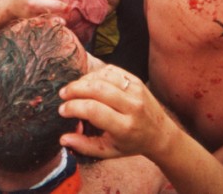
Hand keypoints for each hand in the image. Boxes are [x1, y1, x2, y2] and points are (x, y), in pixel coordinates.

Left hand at [1, 0, 66, 17]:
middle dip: (58, 1)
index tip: (65, 10)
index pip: (57, 5)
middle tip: (52, 4)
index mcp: (33, 4)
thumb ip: (50, 20)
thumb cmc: (23, 13)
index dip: (64, 8)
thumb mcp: (35, 19)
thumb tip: (64, 22)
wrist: (8, 2)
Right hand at [59, 65, 176, 158]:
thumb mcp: (108, 151)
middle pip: (97, 89)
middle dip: (74, 89)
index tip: (62, 110)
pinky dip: (96, 74)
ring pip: (103, 77)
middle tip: (63, 94)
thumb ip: (84, 146)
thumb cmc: (130, 144)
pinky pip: (111, 70)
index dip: (73, 107)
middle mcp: (132, 107)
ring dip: (83, 80)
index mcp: (125, 127)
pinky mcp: (136, 80)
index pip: (93, 110)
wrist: (160, 133)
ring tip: (73, 88)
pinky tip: (88, 83)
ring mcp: (135, 91)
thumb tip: (63, 138)